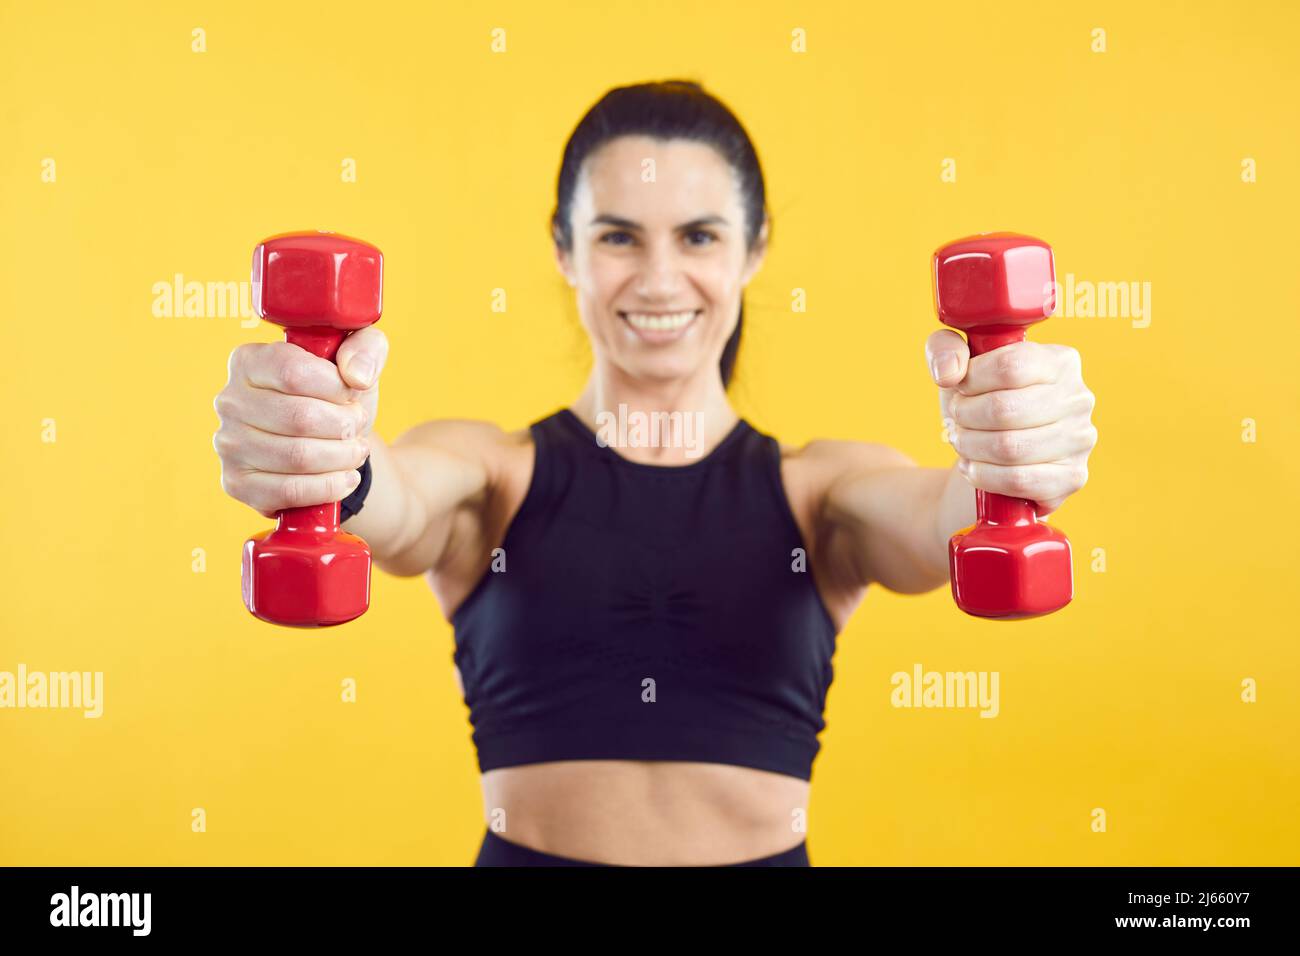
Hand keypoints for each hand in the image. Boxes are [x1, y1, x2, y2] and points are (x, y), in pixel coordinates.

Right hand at [213, 327, 388, 517]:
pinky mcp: (238, 484)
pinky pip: (290, 491)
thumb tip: (356, 376)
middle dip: (345, 425)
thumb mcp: (358, 362)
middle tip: (357, 426)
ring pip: (298, 457)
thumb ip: (366, 348)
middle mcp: (230, 401)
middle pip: (300, 417)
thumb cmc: (336, 397)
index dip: (335, 387)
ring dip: (342, 457)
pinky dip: (328, 486)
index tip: (352, 393)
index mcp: (250, 360)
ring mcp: (229, 445)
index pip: (293, 371)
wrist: (326, 445)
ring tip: (355, 451)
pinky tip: (346, 477)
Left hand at [926, 330, 1096, 516]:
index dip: (972, 380)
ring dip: (969, 447)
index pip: (1010, 365)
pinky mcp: (1072, 477)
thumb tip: (948, 373)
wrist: (991, 458)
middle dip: (965, 417)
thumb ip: (944, 349)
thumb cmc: (978, 405)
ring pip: (1008, 447)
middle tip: (957, 420)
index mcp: (1059, 361)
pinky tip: (973, 467)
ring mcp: (1080, 439)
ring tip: (962, 442)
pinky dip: (983, 475)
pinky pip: (1017, 480)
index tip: (960, 388)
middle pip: (1004, 408)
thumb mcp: (957, 369)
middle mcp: (1078, 398)